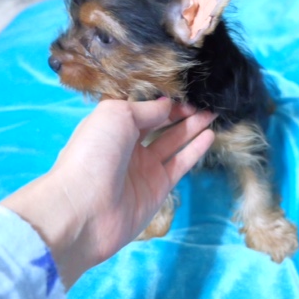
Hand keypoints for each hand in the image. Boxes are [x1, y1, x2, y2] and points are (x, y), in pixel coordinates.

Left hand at [0, 98, 215, 287]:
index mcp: (112, 125)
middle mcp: (128, 145)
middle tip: (205, 101)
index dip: (164, 99)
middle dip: (181, 111)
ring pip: (173, 141)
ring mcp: (144, 167)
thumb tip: (166, 104)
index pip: (143, 108)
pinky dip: (195, 149)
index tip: (186, 90)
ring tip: (214, 112)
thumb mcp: (116, 115)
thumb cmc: (94, 153)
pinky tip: (209, 135)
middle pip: (160, 123)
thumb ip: (146, 108)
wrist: (84, 208)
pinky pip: (180, 163)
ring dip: (192, 127)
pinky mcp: (158, 188)